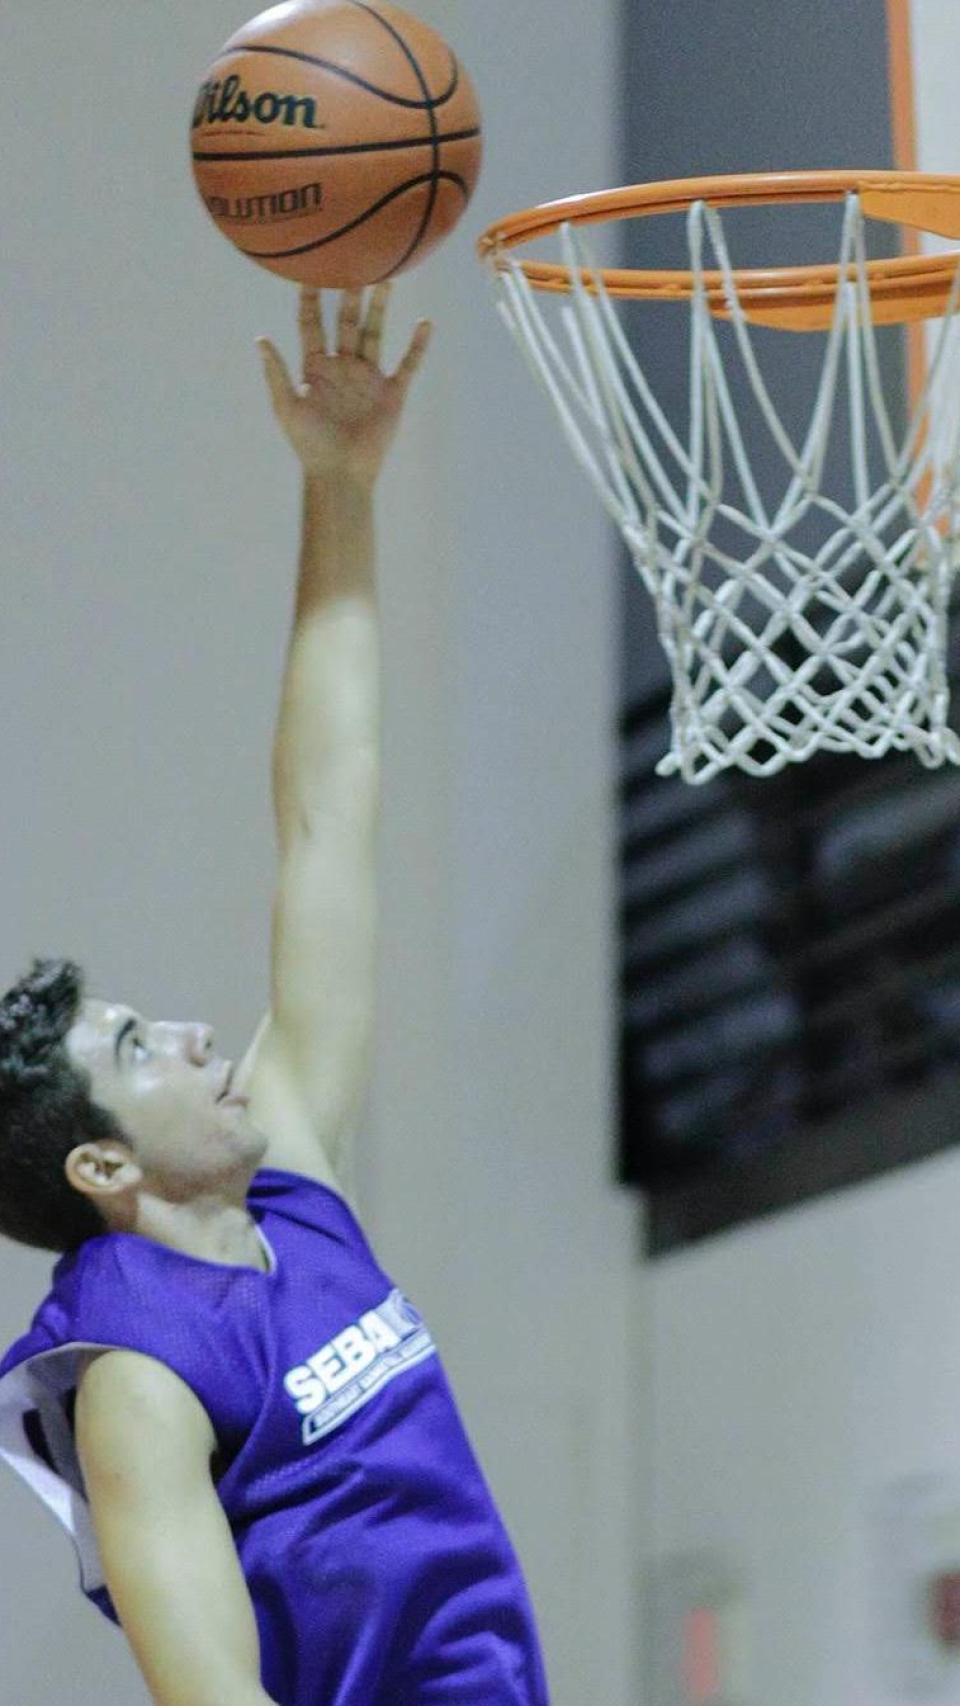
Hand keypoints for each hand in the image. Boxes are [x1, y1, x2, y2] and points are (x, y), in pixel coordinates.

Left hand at [256, 284, 431, 486]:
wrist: (340, 474)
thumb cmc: (309, 445)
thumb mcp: (286, 407)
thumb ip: (276, 373)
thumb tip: (260, 339)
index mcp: (316, 367)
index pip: (312, 324)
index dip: (310, 299)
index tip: (309, 270)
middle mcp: (343, 367)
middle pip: (348, 321)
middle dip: (350, 293)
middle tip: (355, 261)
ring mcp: (368, 378)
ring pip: (376, 333)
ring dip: (381, 308)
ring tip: (388, 278)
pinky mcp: (391, 393)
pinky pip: (407, 364)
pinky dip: (417, 346)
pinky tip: (425, 324)